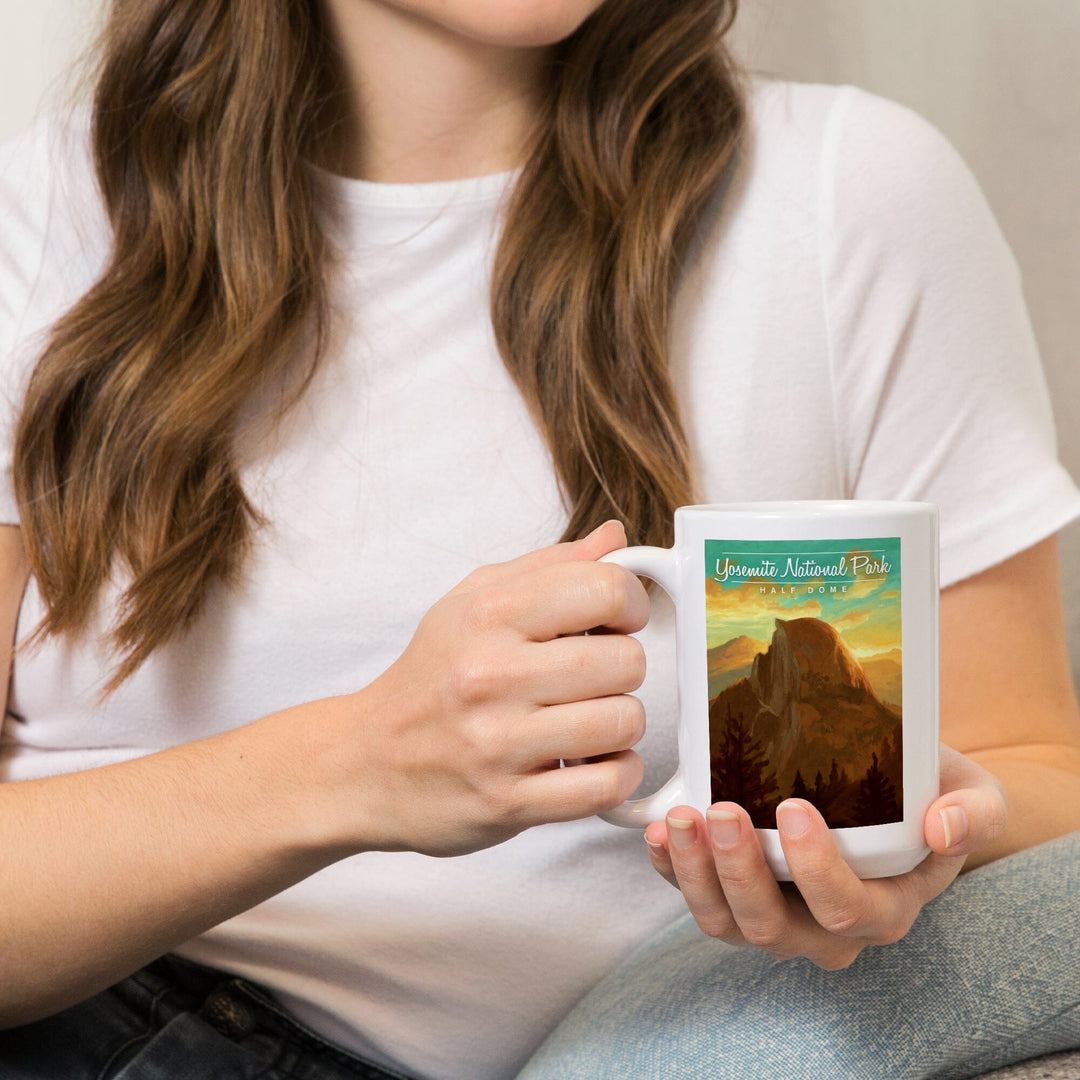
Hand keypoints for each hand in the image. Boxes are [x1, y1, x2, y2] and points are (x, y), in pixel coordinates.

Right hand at [322, 520, 649, 857]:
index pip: (605, 589)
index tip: (618, 621)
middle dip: (624, 668)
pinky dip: (617, 774)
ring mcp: (498, 743)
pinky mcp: (507, 802)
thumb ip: (549, 566)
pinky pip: (606, 785)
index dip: (630, 604)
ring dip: (621, 724)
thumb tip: (615, 538)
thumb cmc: (431, 677)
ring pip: (623, 722)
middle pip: (625, 661)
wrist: (364, 763)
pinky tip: (595, 762)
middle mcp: (490, 674)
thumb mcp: (472, 601)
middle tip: (596, 677)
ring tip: (589, 721)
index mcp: (487, 614)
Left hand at [644, 744, 1006, 967]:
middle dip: (740, 872)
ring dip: (694, 874)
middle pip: (773, 926)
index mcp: (883, 909)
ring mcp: (775, 916)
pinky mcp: (735, 895)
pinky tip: (657, 832)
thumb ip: (975, 813)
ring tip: (679, 819)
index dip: (816, 869)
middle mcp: (825, 929)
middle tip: (721, 810)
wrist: (891, 792)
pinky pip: (695, 898)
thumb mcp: (974, 793)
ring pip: (726, 923)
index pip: (847, 908)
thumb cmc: (929, 792)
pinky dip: (669, 870)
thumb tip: (943, 827)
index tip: (792, 808)